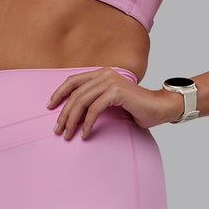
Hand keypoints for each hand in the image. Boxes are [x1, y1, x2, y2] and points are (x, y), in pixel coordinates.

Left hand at [46, 67, 182, 138]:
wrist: (159, 108)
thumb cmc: (136, 108)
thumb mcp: (111, 101)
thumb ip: (96, 100)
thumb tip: (73, 113)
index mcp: (101, 73)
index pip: (73, 80)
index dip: (59, 93)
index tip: (50, 107)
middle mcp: (105, 74)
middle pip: (75, 94)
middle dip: (63, 113)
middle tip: (57, 130)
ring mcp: (110, 81)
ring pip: (82, 101)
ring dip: (72, 121)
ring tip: (68, 135)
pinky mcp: (116, 92)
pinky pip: (94, 109)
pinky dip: (87, 124)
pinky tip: (85, 135)